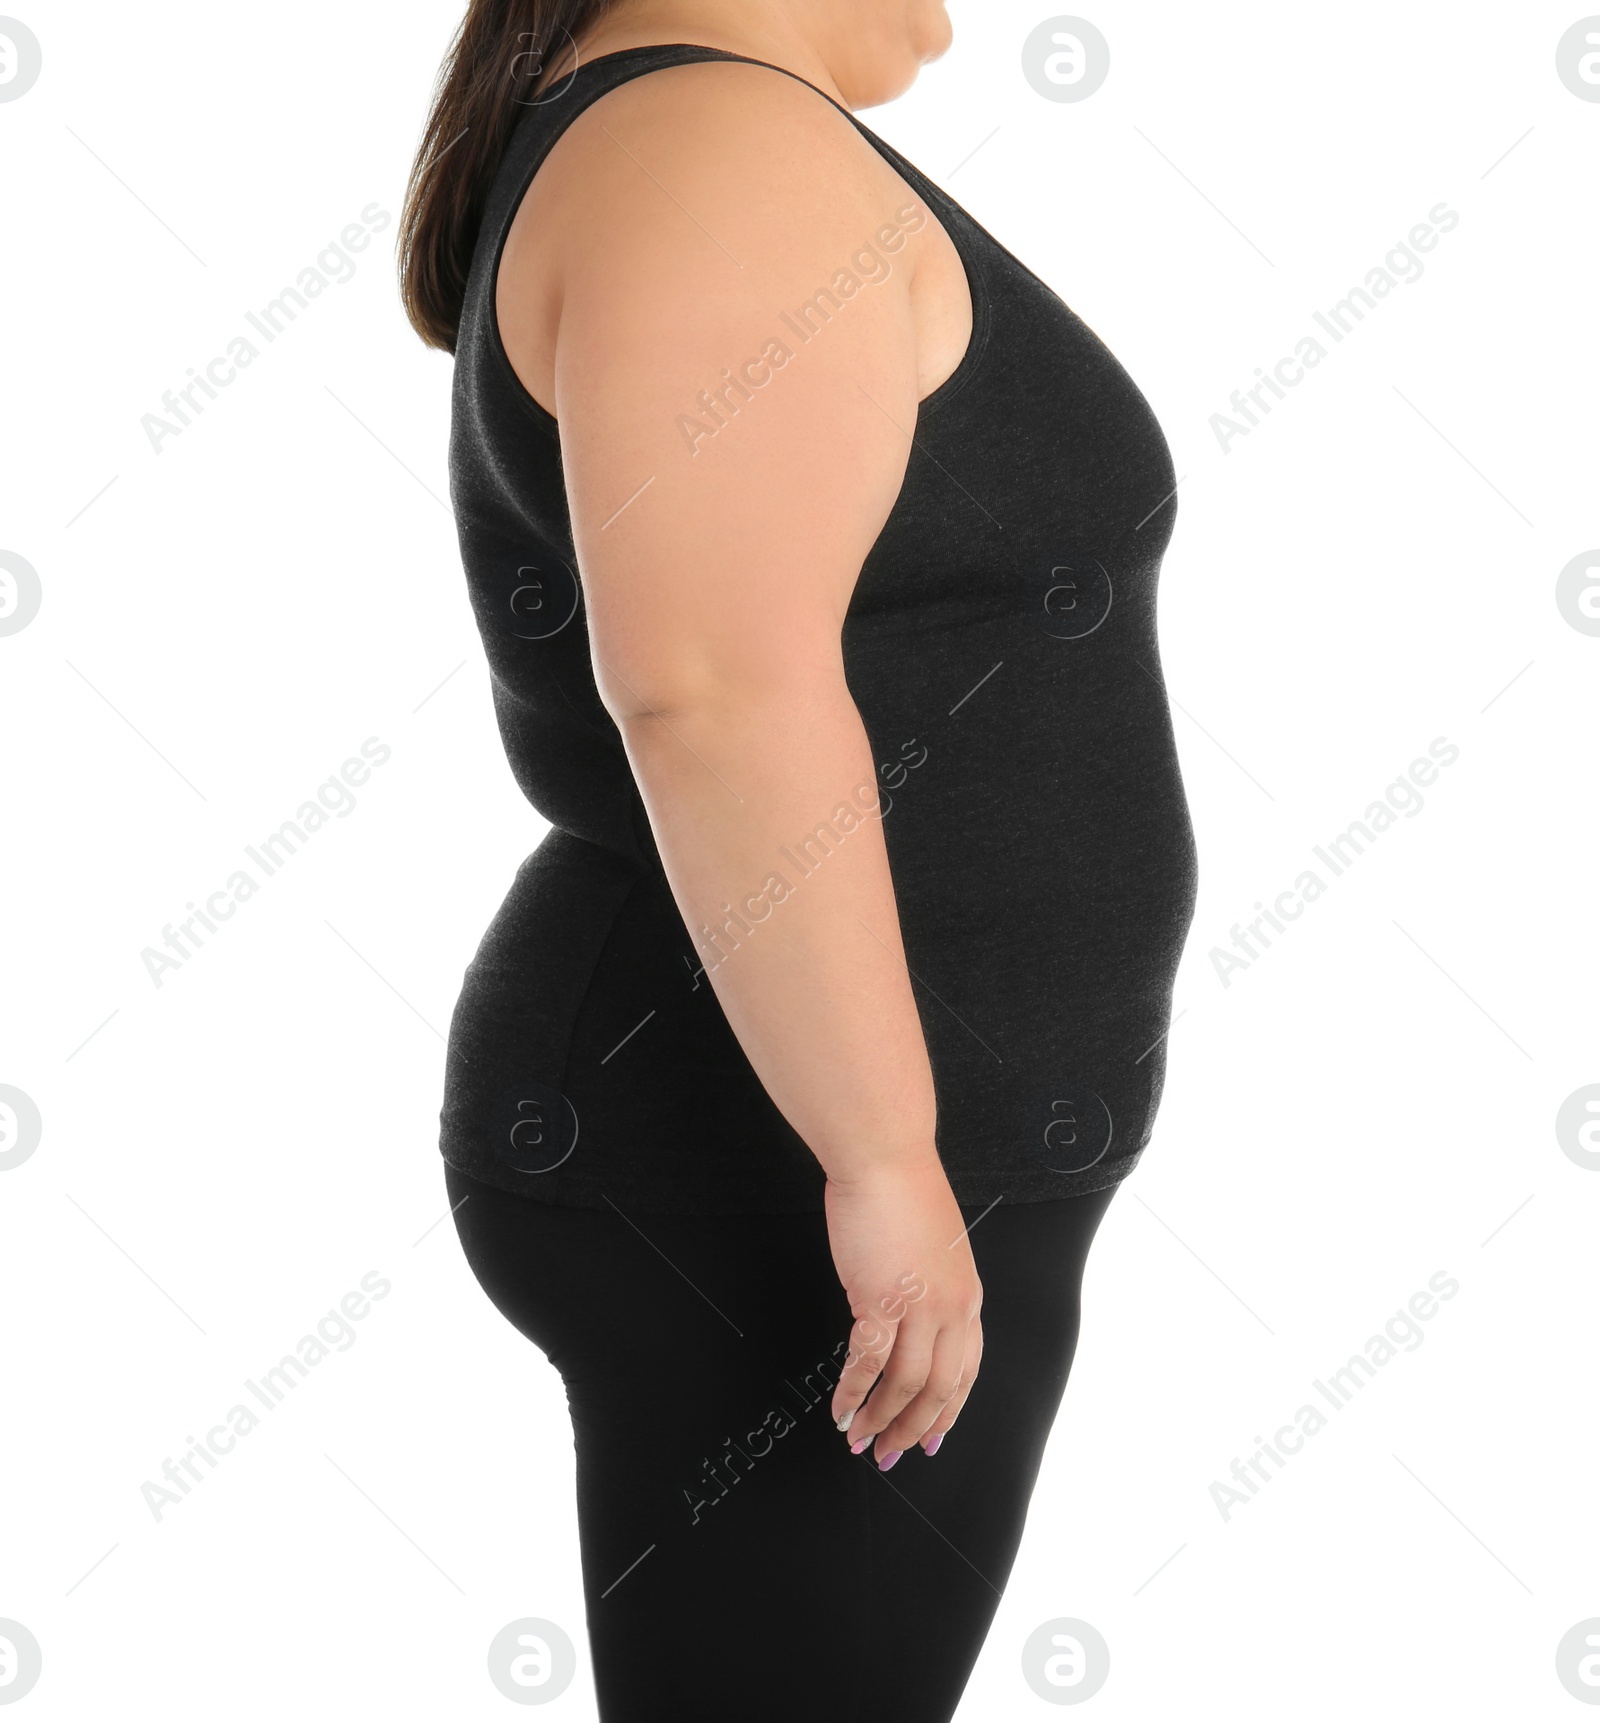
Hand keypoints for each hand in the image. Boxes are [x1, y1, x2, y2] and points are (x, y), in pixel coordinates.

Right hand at [824, 1158, 983, 1467]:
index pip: (966, 1371)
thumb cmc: (902, 1191)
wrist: (885, 1156)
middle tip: (890, 1454)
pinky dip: (852, 1391)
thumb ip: (929, 1290)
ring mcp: (917, 1305)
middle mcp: (950, 1308)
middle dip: (913, 1430)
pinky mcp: (879, 1298)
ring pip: (904, 1384)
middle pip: (939, 1389)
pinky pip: (866, 1361)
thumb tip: (908, 1323)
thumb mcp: (934, 1249)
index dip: (948, 1411)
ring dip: (880, 1419)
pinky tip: (840, 1409)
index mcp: (967, 1296)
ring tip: (859, 1439)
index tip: (933, 1439)